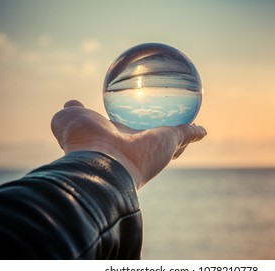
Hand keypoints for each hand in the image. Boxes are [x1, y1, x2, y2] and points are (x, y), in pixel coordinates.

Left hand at [51, 100, 206, 188]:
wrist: (100, 162)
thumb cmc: (82, 142)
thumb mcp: (72, 120)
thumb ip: (74, 112)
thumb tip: (71, 103)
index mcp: (117, 144)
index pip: (127, 138)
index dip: (129, 133)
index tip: (130, 129)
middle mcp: (138, 150)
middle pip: (153, 144)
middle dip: (160, 141)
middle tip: (166, 133)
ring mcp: (156, 148)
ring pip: (172, 142)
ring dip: (181, 138)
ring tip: (190, 131)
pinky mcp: (170, 141)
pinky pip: (186, 134)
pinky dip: (195, 132)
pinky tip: (203, 130)